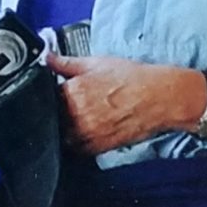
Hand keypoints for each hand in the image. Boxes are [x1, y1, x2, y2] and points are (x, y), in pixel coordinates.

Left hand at [44, 54, 206, 158]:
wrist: (160, 98)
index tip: (57, 91)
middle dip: (57, 110)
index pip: (45, 96)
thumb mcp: (97, 63)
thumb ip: (66, 63)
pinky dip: (76, 140)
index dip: (51, 93)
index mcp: (73, 91)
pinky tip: (88, 128)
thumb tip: (46, 58)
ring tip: (81, 116)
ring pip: (61, 135)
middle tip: (70, 104)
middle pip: (51, 117)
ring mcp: (86, 134)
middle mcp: (77, 115)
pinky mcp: (96, 148)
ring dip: (64, 127)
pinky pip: (75, 148)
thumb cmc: (132, 79)